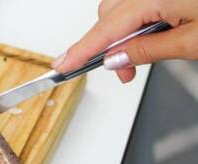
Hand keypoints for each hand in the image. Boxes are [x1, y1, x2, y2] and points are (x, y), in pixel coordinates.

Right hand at [52, 0, 197, 82]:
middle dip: (108, 47)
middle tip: (123, 73)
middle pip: (108, 16)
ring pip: (120, 10)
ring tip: (139, 59)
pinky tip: (148, 36)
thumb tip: (115, 59)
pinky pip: (135, 4)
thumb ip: (148, 50)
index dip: (81, 50)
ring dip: (121, 35)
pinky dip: (135, 21)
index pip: (106, 29)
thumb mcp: (192, 42)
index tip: (62, 66)